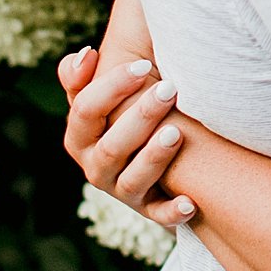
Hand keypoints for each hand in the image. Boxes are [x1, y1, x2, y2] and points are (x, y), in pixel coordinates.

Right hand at [58, 48, 195, 227]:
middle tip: (169, 90)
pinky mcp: (148, 208)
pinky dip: (172, 211)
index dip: (112, 86)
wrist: (152, 152)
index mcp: (79, 135)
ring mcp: (121, 190)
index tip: (143, 66)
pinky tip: (191, 202)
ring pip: (132, 180)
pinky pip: (158, 215)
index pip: (85, 110)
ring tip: (177, 133)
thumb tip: (87, 55)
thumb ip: (86, 73)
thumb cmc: (127, 110)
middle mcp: (95, 166)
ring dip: (153, 158)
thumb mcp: (103, 92)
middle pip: (111, 146)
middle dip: (139, 117)